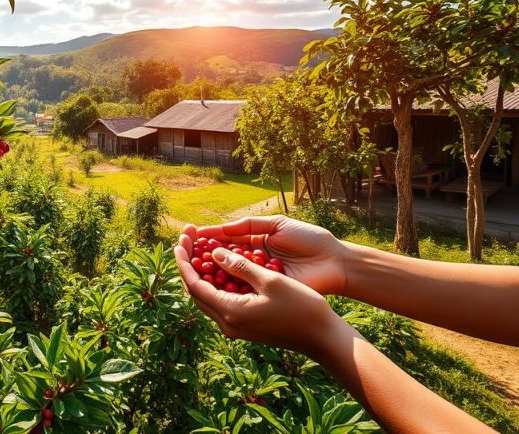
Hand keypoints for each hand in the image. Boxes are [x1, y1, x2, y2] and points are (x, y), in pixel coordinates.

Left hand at [174, 237, 349, 356]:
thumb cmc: (301, 307)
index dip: (183, 260)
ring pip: (207, 297)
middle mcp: (227, 324)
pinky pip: (220, 301)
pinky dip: (215, 282)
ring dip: (201, 272)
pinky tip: (219, 265)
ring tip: (198, 247)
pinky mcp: (243, 327)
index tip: (179, 240)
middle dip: (188, 263)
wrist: (321, 337)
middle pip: (196, 291)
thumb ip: (239, 266)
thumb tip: (213, 253)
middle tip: (187, 239)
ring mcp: (234, 328)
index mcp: (230, 312)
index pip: (194, 284)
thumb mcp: (270, 280)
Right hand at [184, 216, 348, 294]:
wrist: (335, 262)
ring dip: (209, 269)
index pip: (225, 240)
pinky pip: (241, 289)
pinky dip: (226, 285)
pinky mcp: (266, 293)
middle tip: (183, 248)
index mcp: (255, 243)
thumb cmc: (311, 241)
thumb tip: (220, 229)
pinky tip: (211, 279)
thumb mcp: (278, 226)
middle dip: (201, 254)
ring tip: (191, 262)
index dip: (207, 238)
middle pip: (221, 259)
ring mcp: (258, 279)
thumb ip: (250, 226)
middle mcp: (252, 262)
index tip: (189, 234)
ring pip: (227, 275)